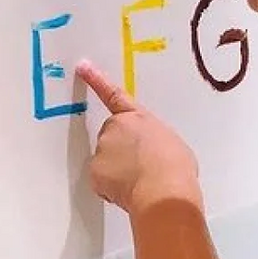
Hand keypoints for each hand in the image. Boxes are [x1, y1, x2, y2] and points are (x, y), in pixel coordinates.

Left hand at [77, 60, 201, 214]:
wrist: (164, 190)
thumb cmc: (175, 167)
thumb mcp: (171, 143)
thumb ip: (153, 140)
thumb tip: (150, 152)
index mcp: (137, 117)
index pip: (113, 95)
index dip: (96, 79)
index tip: (82, 66)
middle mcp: (115, 127)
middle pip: (112, 137)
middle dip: (122, 151)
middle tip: (142, 168)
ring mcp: (102, 148)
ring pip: (107, 160)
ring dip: (119, 171)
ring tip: (141, 181)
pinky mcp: (95, 170)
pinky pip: (102, 180)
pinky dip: (112, 188)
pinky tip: (129, 192)